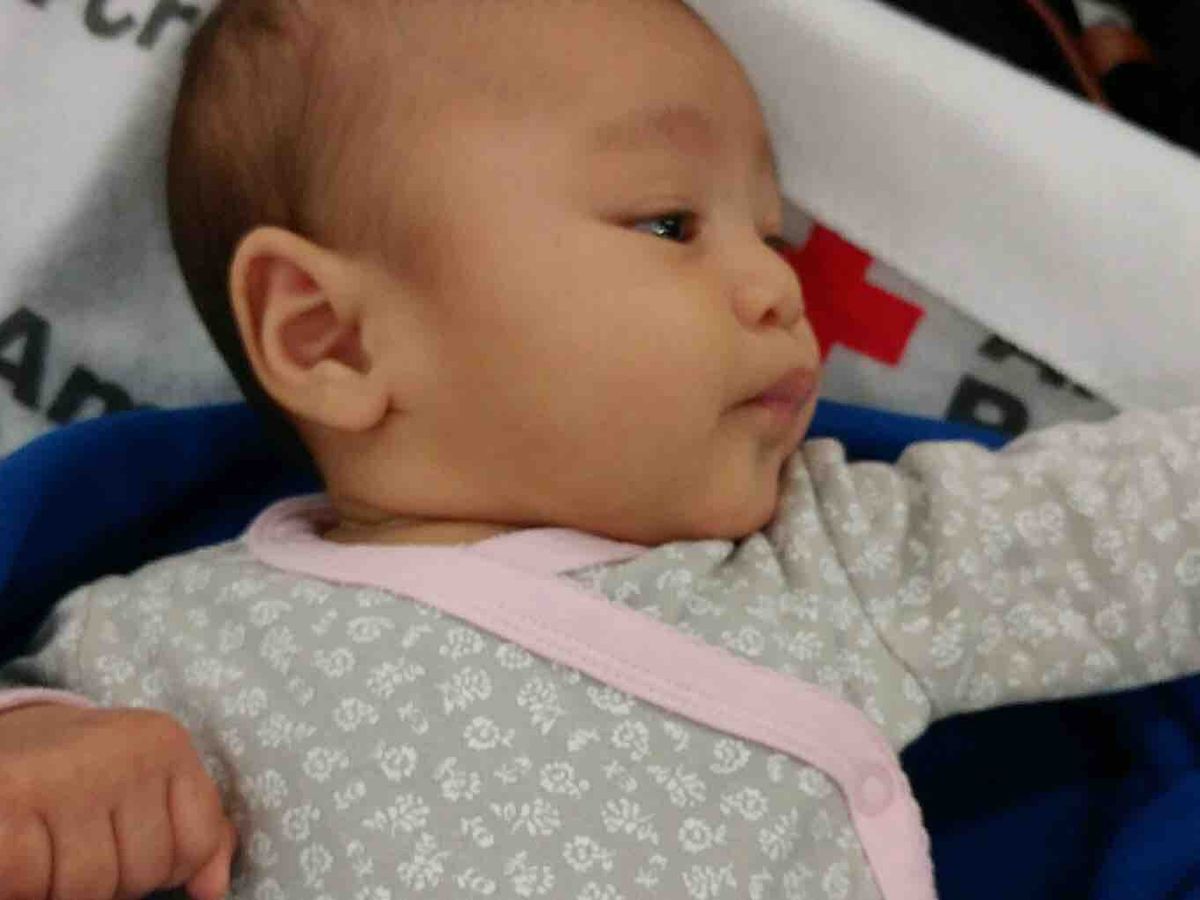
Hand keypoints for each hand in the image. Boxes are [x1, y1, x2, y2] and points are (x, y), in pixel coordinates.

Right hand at [0, 704, 235, 899]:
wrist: (8, 739)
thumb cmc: (85, 771)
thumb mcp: (151, 781)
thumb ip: (195, 830)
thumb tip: (213, 889)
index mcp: (165, 743)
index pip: (196, 845)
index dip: (163, 865)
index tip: (129, 841)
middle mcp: (123, 750)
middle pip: (142, 872)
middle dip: (112, 878)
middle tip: (80, 843)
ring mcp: (66, 774)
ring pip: (87, 888)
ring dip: (63, 888)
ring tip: (50, 848)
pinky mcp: (11, 796)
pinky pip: (29, 883)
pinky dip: (23, 885)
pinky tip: (21, 852)